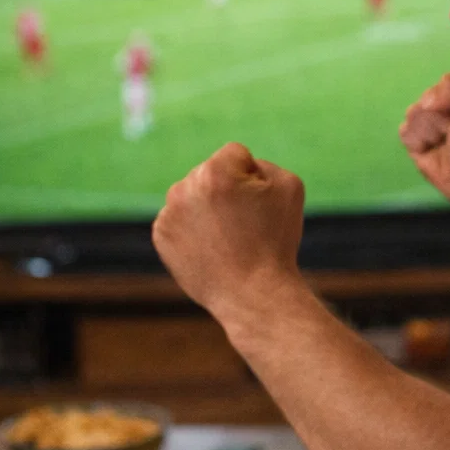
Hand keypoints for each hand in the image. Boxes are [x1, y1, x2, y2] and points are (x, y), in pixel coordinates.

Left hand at [152, 143, 305, 315]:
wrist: (253, 294)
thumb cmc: (276, 241)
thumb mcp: (289, 187)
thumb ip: (263, 163)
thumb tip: (237, 167)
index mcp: (215, 172)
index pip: (236, 155)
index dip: (254, 178)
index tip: (259, 206)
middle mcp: (185, 187)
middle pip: (211, 173)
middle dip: (227, 191)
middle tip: (244, 225)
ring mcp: (169, 213)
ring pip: (193, 194)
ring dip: (208, 207)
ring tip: (227, 238)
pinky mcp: (161, 235)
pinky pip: (180, 218)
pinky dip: (194, 228)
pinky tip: (211, 248)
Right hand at [399, 73, 449, 205]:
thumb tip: (425, 103)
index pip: (446, 80)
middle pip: (427, 97)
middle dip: (440, 118)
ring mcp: (433, 118)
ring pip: (413, 112)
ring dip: (430, 132)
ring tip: (445, 142)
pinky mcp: (417, 136)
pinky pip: (404, 129)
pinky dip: (418, 143)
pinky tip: (432, 150)